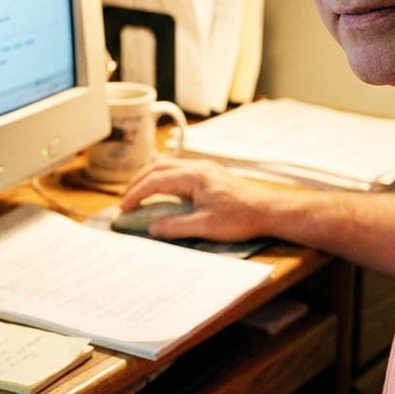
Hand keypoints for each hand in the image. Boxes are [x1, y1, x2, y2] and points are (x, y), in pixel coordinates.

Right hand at [119, 159, 274, 242]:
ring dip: (150, 177)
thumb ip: (175, 226)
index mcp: (193, 176)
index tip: (124, 208)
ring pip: (169, 165)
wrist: (270, 209)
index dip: (136, 194)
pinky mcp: (211, 173)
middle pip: (158, 167)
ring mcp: (205, 168)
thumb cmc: (241, 217)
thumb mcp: (205, 226)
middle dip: (138, 182)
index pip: (156, 180)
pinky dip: (164, 177)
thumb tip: (151, 228)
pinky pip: (179, 168)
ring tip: (138, 192)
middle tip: (125, 200)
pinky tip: (164, 188)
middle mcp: (197, 166)